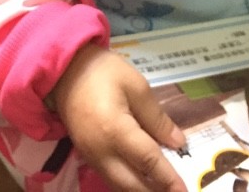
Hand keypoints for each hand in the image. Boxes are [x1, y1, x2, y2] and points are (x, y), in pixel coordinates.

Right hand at [51, 43, 186, 191]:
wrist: (64, 70)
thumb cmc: (103, 72)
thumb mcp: (137, 86)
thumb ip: (157, 118)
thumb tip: (177, 143)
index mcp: (116, 131)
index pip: (148, 162)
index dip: (168, 178)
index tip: (184, 189)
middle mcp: (101, 152)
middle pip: (132, 184)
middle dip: (155, 191)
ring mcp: (90, 156)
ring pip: (118, 185)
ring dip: (140, 190)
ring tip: (162, 188)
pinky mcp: (85, 155)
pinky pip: (109, 177)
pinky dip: (127, 183)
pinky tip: (141, 179)